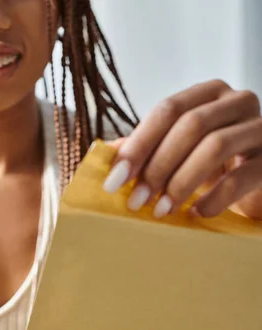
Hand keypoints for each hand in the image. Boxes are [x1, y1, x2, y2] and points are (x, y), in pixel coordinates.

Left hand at [104, 79, 261, 219]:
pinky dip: (214, 198)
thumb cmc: (215, 169)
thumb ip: (147, 149)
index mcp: (208, 94)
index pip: (167, 109)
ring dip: (181, 182)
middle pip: (191, 125)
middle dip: (157, 166)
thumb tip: (104, 156)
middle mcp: (237, 102)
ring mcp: (259, 129)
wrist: (257, 187)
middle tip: (136, 202)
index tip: (115, 179)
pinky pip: (241, 177)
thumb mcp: (178, 155)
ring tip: (161, 211)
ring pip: (216, 146)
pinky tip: (196, 213)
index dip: (139, 144)